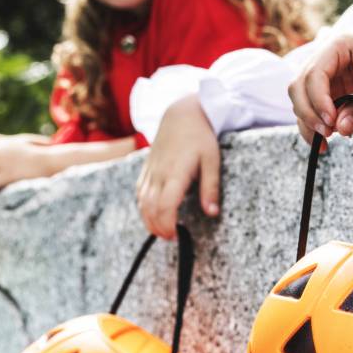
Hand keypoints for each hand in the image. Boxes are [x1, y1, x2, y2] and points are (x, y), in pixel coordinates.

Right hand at [135, 95, 219, 239]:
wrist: (182, 114)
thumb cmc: (201, 137)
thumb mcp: (212, 161)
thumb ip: (211, 188)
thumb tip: (212, 213)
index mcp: (176, 172)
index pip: (165, 205)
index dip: (167, 224)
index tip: (175, 235)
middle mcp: (159, 173)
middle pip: (150, 208)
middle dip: (158, 227)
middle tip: (172, 238)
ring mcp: (150, 171)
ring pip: (142, 202)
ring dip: (149, 220)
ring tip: (162, 232)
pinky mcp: (147, 168)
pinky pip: (139, 193)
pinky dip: (143, 208)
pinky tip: (152, 215)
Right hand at [288, 33, 352, 144]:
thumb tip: (339, 129)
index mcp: (337, 46)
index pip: (314, 73)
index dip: (318, 99)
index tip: (332, 121)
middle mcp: (324, 59)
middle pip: (298, 86)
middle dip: (309, 112)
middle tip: (328, 132)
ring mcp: (322, 77)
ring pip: (299, 100)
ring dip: (308, 122)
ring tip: (328, 139)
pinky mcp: (325, 94)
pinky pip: (309, 112)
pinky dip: (312, 128)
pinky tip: (324, 144)